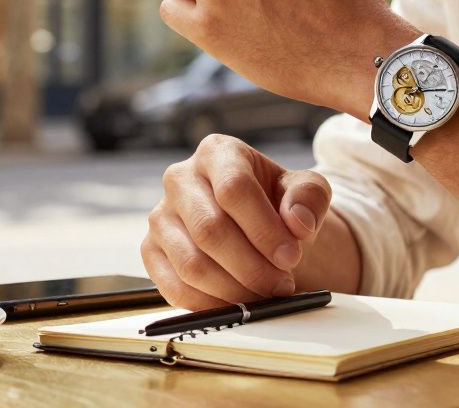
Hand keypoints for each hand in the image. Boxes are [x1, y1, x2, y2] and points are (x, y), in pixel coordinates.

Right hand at [141, 134, 332, 309]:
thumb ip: (309, 199)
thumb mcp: (306, 191)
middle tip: (281, 284)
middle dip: (252, 267)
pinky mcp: (150, 251)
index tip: (290, 257)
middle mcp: (180, 179)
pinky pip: (174, 287)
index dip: (264, 229)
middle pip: (211, 230)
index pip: (234, 189)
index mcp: (217, 152)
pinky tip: (238, 306)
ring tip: (265, 296)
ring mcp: (160, 216)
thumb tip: (297, 222)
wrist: (255, 225)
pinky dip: (210, 305)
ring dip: (234, 291)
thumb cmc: (279, 204)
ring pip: (192, 264)